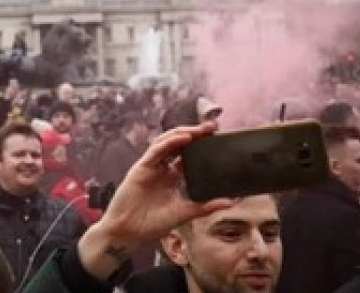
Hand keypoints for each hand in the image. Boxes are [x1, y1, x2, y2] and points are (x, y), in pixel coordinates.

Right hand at [79, 122, 232, 278]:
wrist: (128, 232)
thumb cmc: (152, 224)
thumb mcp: (184, 212)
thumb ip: (206, 206)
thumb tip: (231, 201)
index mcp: (172, 177)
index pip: (188, 156)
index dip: (202, 147)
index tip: (219, 140)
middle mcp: (162, 169)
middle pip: (179, 145)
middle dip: (195, 134)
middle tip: (214, 127)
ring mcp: (151, 167)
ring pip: (167, 142)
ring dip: (184, 133)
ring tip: (201, 129)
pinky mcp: (141, 167)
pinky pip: (156, 150)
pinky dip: (170, 142)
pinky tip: (184, 137)